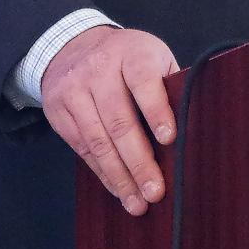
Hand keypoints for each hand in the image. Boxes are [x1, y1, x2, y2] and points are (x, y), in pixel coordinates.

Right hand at [41, 26, 179, 215]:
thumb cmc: (127, 59)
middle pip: (119, 120)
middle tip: (156, 191)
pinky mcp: (57, 110)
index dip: (156, 110)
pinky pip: (81, 148)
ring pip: (98, 140)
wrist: (74, 45)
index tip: (170, 140)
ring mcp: (74, 89)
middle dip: (139, 161)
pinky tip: (118, 189)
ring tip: (138, 203)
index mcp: (130, 52)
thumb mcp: (152, 57)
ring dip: (120, 177)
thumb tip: (191, 129)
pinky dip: (102, 173)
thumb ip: (168, 85)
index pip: (143, 81)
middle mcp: (99, 69)